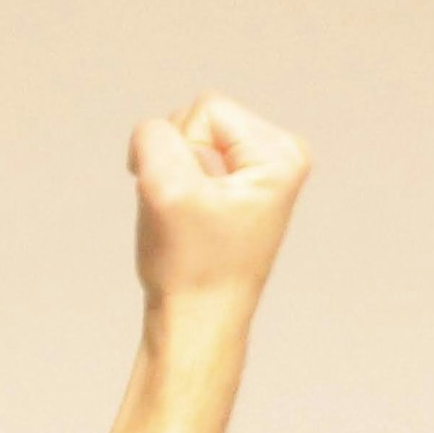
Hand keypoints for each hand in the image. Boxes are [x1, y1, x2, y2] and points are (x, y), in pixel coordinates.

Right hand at [129, 93, 307, 313]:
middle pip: (196, 119)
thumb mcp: (167, 191)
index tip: (186, 200)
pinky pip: (185, 163)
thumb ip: (154, 137)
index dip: (177, 150)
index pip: (204, 109)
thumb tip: (152, 133)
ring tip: (184, 222)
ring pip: (185, 141)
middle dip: (174, 162)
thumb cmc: (191, 267)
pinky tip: (184, 224)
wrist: (195, 323)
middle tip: (185, 214)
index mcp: (281, 153)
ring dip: (168, 178)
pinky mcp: (234, 187)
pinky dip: (171, 190)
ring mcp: (257, 172)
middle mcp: (279, 155)